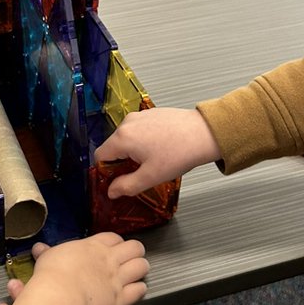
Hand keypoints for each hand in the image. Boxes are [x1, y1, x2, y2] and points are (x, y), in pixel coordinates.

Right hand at [25, 235, 148, 304]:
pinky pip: (139, 290)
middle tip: (130, 260)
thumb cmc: (52, 275)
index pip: (114, 238)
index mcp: (93, 246)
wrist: (59, 296)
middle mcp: (109, 260)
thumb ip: (47, 252)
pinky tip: (136, 291)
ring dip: (141, 269)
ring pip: (142, 266)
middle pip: (135, 247)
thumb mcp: (47, 258)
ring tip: (137, 274)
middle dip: (135, 252)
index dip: (117, 243)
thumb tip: (38, 248)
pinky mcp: (120, 299)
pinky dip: (140, 289)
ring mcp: (117, 279)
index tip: (114, 249)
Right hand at [95, 107, 221, 198]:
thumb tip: (112, 191)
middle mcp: (128, 123)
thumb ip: (126, 186)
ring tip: (154, 160)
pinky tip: (160, 149)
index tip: (117, 179)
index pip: (99, 156)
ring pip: (126, 138)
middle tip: (139, 173)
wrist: (204, 133)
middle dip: (122, 161)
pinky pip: (139, 130)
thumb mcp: (150, 177)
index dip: (106, 171)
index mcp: (123, 138)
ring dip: (133, 151)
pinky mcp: (151, 113)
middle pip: (113, 146)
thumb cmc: (180, 152)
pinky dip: (144, 141)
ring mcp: (140, 116)